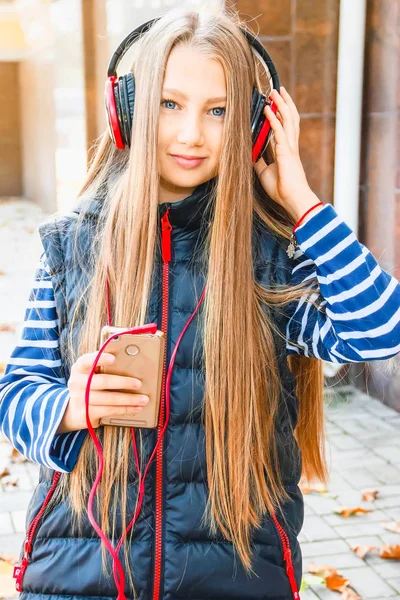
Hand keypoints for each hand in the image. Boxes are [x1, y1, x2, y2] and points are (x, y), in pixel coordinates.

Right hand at [57, 352, 149, 432]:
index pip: (87, 360)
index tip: (113, 358)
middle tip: (138, 383)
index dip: (100, 358)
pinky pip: (109, 410)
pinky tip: (136, 408)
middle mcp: (77, 383)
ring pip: (108, 399)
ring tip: (143, 399)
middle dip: (122, 382)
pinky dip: (125, 409)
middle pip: (102, 381)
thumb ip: (102, 365)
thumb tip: (126, 357)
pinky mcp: (86, 413)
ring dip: (128, 399)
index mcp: (79, 368)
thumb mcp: (91, 373)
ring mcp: (80, 399)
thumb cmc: (89, 385)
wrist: (74, 410)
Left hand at [254, 86, 313, 218]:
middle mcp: (290, 146)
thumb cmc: (281, 188)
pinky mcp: (286, 151)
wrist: (292, 199)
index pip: (286, 127)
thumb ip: (259, 161)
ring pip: (288, 119)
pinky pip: (279, 130)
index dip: (282, 114)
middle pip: (290, 118)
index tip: (276, 103)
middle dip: (285, 103)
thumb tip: (250, 154)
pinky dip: (274, 118)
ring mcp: (290, 147)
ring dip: (281, 104)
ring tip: (275, 92)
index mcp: (287, 150)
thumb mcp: (265, 172)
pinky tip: (268, 108)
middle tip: (278, 90)